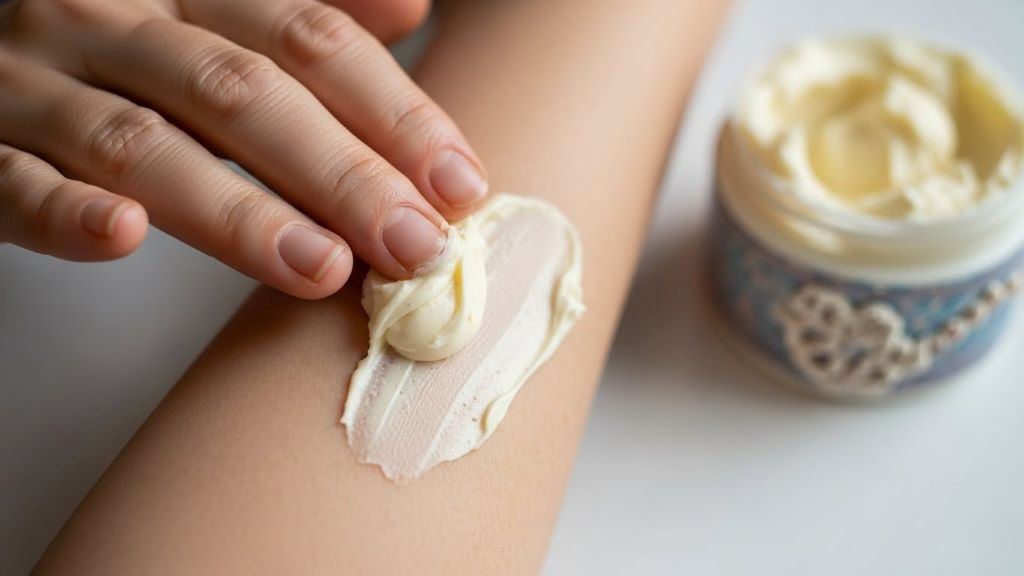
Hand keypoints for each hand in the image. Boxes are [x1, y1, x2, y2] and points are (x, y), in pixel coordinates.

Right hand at [0, 0, 488, 298]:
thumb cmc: (116, 39)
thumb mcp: (207, 6)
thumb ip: (297, 14)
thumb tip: (409, 7)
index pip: (308, 40)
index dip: (391, 112)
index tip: (460, 184)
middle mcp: (112, 23)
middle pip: (242, 94)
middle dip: (340, 173)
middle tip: (415, 244)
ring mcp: (35, 85)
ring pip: (142, 144)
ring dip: (236, 210)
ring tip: (322, 268)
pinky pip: (14, 183)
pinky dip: (64, 211)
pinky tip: (122, 237)